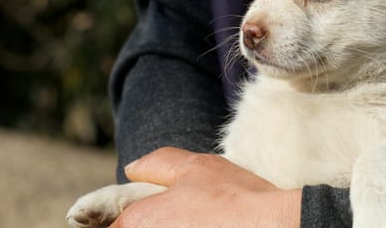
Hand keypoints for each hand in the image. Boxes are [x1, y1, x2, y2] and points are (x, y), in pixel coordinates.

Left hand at [110, 147, 301, 227]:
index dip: (122, 220)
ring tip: (200, 221)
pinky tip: (212, 227)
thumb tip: (133, 168)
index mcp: (138, 221)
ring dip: (172, 226)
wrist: (273, 226)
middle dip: (148, 223)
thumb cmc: (233, 196)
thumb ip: (157, 164)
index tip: (147, 213)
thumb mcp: (195, 166)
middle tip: (182, 216)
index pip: (113, 227)